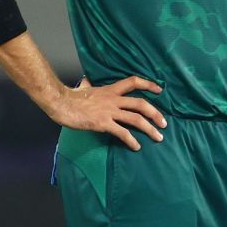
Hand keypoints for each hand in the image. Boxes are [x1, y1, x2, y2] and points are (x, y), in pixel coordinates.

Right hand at [48, 76, 165, 150]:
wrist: (61, 103)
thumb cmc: (70, 97)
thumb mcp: (83, 87)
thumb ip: (88, 84)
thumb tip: (86, 80)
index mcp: (110, 90)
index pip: (133, 82)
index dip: (148, 84)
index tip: (159, 89)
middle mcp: (113, 99)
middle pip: (140, 104)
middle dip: (155, 113)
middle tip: (164, 123)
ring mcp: (109, 111)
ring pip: (136, 119)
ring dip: (150, 129)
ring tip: (158, 137)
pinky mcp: (103, 123)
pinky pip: (122, 132)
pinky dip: (132, 140)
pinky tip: (136, 146)